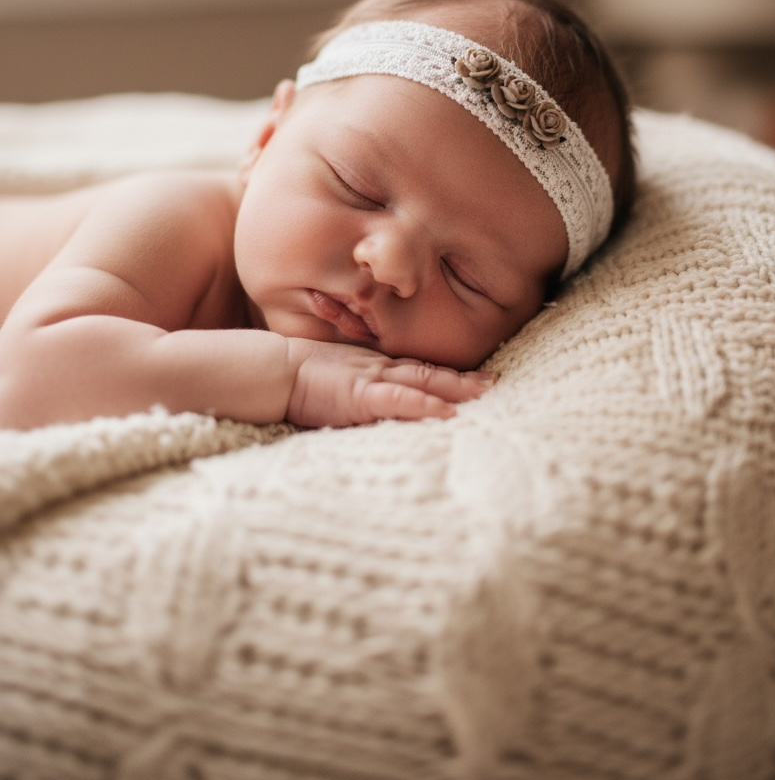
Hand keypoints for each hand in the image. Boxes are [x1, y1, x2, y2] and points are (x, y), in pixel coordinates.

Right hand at [284, 337, 491, 428]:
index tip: (474, 379)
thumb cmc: (297, 376)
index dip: (446, 374)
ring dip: (455, 387)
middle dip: (463, 379)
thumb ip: (356, 388)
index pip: (417, 370)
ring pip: (423, 381)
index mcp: (373, 368)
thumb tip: (366, 404)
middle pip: (429, 372)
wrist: (273, 369)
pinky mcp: (361, 395)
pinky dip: (424, 404)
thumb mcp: (334, 379)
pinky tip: (446, 411)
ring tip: (485, 393)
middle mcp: (380, 370)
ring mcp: (373, 380)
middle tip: (495, 382)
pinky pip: (398, 400)